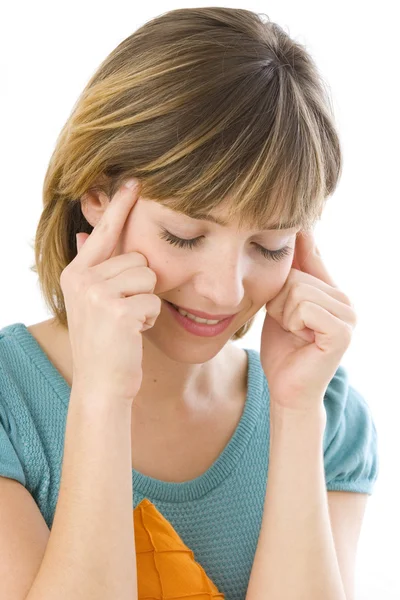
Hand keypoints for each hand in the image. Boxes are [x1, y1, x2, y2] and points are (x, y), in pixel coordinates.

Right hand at [60, 179, 161, 406]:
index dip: (119, 207)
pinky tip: (133, 333)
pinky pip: (153, 300)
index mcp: (76, 273)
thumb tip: (89, 233)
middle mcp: (82, 279)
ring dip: (147, 301)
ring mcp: (97, 294)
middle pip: (138, 259)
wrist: (101, 384)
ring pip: (149, 277)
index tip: (133, 181)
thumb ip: (96, 268)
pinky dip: (150, 318)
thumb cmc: (105, 343)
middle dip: (142, 286)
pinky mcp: (117, 310)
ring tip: (128, 322)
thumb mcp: (93, 302)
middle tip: (124, 312)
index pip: (104, 233)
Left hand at [260, 230, 356, 413]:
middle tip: (285, 323)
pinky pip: (304, 308)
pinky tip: (300, 338)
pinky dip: (292, 323)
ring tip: (292, 331)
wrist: (286, 388)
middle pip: (296, 275)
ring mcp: (347, 316)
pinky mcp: (342, 332)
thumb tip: (294, 234)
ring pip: (297, 290)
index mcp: (331, 292)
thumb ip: (289, 276)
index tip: (292, 219)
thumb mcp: (281, 306)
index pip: (312, 255)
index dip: (299, 240)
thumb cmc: (282, 348)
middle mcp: (344, 300)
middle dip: (278, 300)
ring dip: (283, 314)